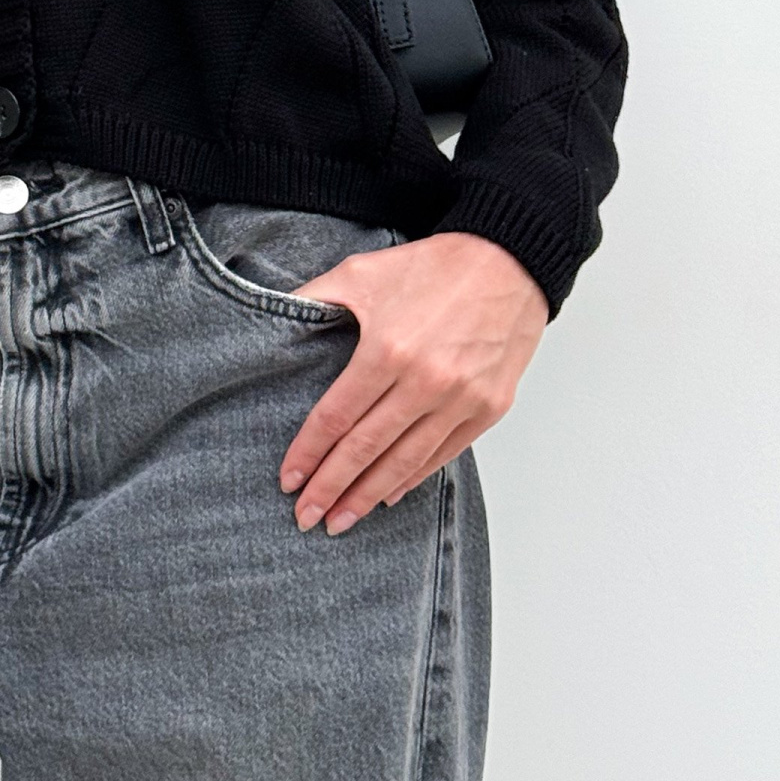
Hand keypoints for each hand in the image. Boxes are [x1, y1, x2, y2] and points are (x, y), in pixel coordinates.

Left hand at [278, 232, 546, 535]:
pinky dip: (413, 478)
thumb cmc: (433, 266)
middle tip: (305, 517)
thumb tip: (270, 319)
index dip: (308, 453)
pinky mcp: (489, 408)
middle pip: (366, 449)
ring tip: (341, 520)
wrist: (509, 260)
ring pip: (404, 462)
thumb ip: (314, 299)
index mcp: (387, 349)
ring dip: (369, 495)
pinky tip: (389, 494)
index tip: (288, 480)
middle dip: (331, 488)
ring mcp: (461, 399)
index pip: (336, 416)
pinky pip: (443, 454)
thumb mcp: (361, 272)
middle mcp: (425, 381)